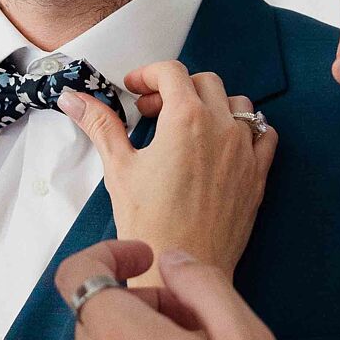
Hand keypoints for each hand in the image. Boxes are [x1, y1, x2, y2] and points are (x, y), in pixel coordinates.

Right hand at [58, 61, 276, 279]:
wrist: (181, 268)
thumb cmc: (150, 225)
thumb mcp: (118, 167)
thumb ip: (100, 124)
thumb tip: (75, 100)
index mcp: (186, 119)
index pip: (171, 72)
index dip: (148, 74)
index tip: (135, 89)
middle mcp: (221, 128)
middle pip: (203, 82)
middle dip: (175, 88)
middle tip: (152, 112)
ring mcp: (244, 151)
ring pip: (237, 103)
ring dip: (211, 104)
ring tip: (187, 125)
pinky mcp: (257, 174)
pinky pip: (263, 134)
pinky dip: (246, 130)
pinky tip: (224, 144)